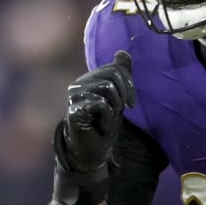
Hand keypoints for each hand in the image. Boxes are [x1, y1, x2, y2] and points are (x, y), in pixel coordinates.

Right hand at [59, 50, 135, 174]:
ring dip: (115, 108)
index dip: (129, 85)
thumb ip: (120, 76)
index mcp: (89, 79)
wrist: (93, 151)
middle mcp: (79, 84)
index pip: (115, 68)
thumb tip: (123, 53)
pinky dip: (108, 118)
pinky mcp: (74, 110)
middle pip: (113, 75)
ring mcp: (74, 97)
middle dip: (123, 96)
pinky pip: (101, 104)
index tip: (131, 104)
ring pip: (107, 88)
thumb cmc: (104, 125)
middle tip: (118, 112)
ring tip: (107, 119)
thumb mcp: (118, 98)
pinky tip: (101, 126)